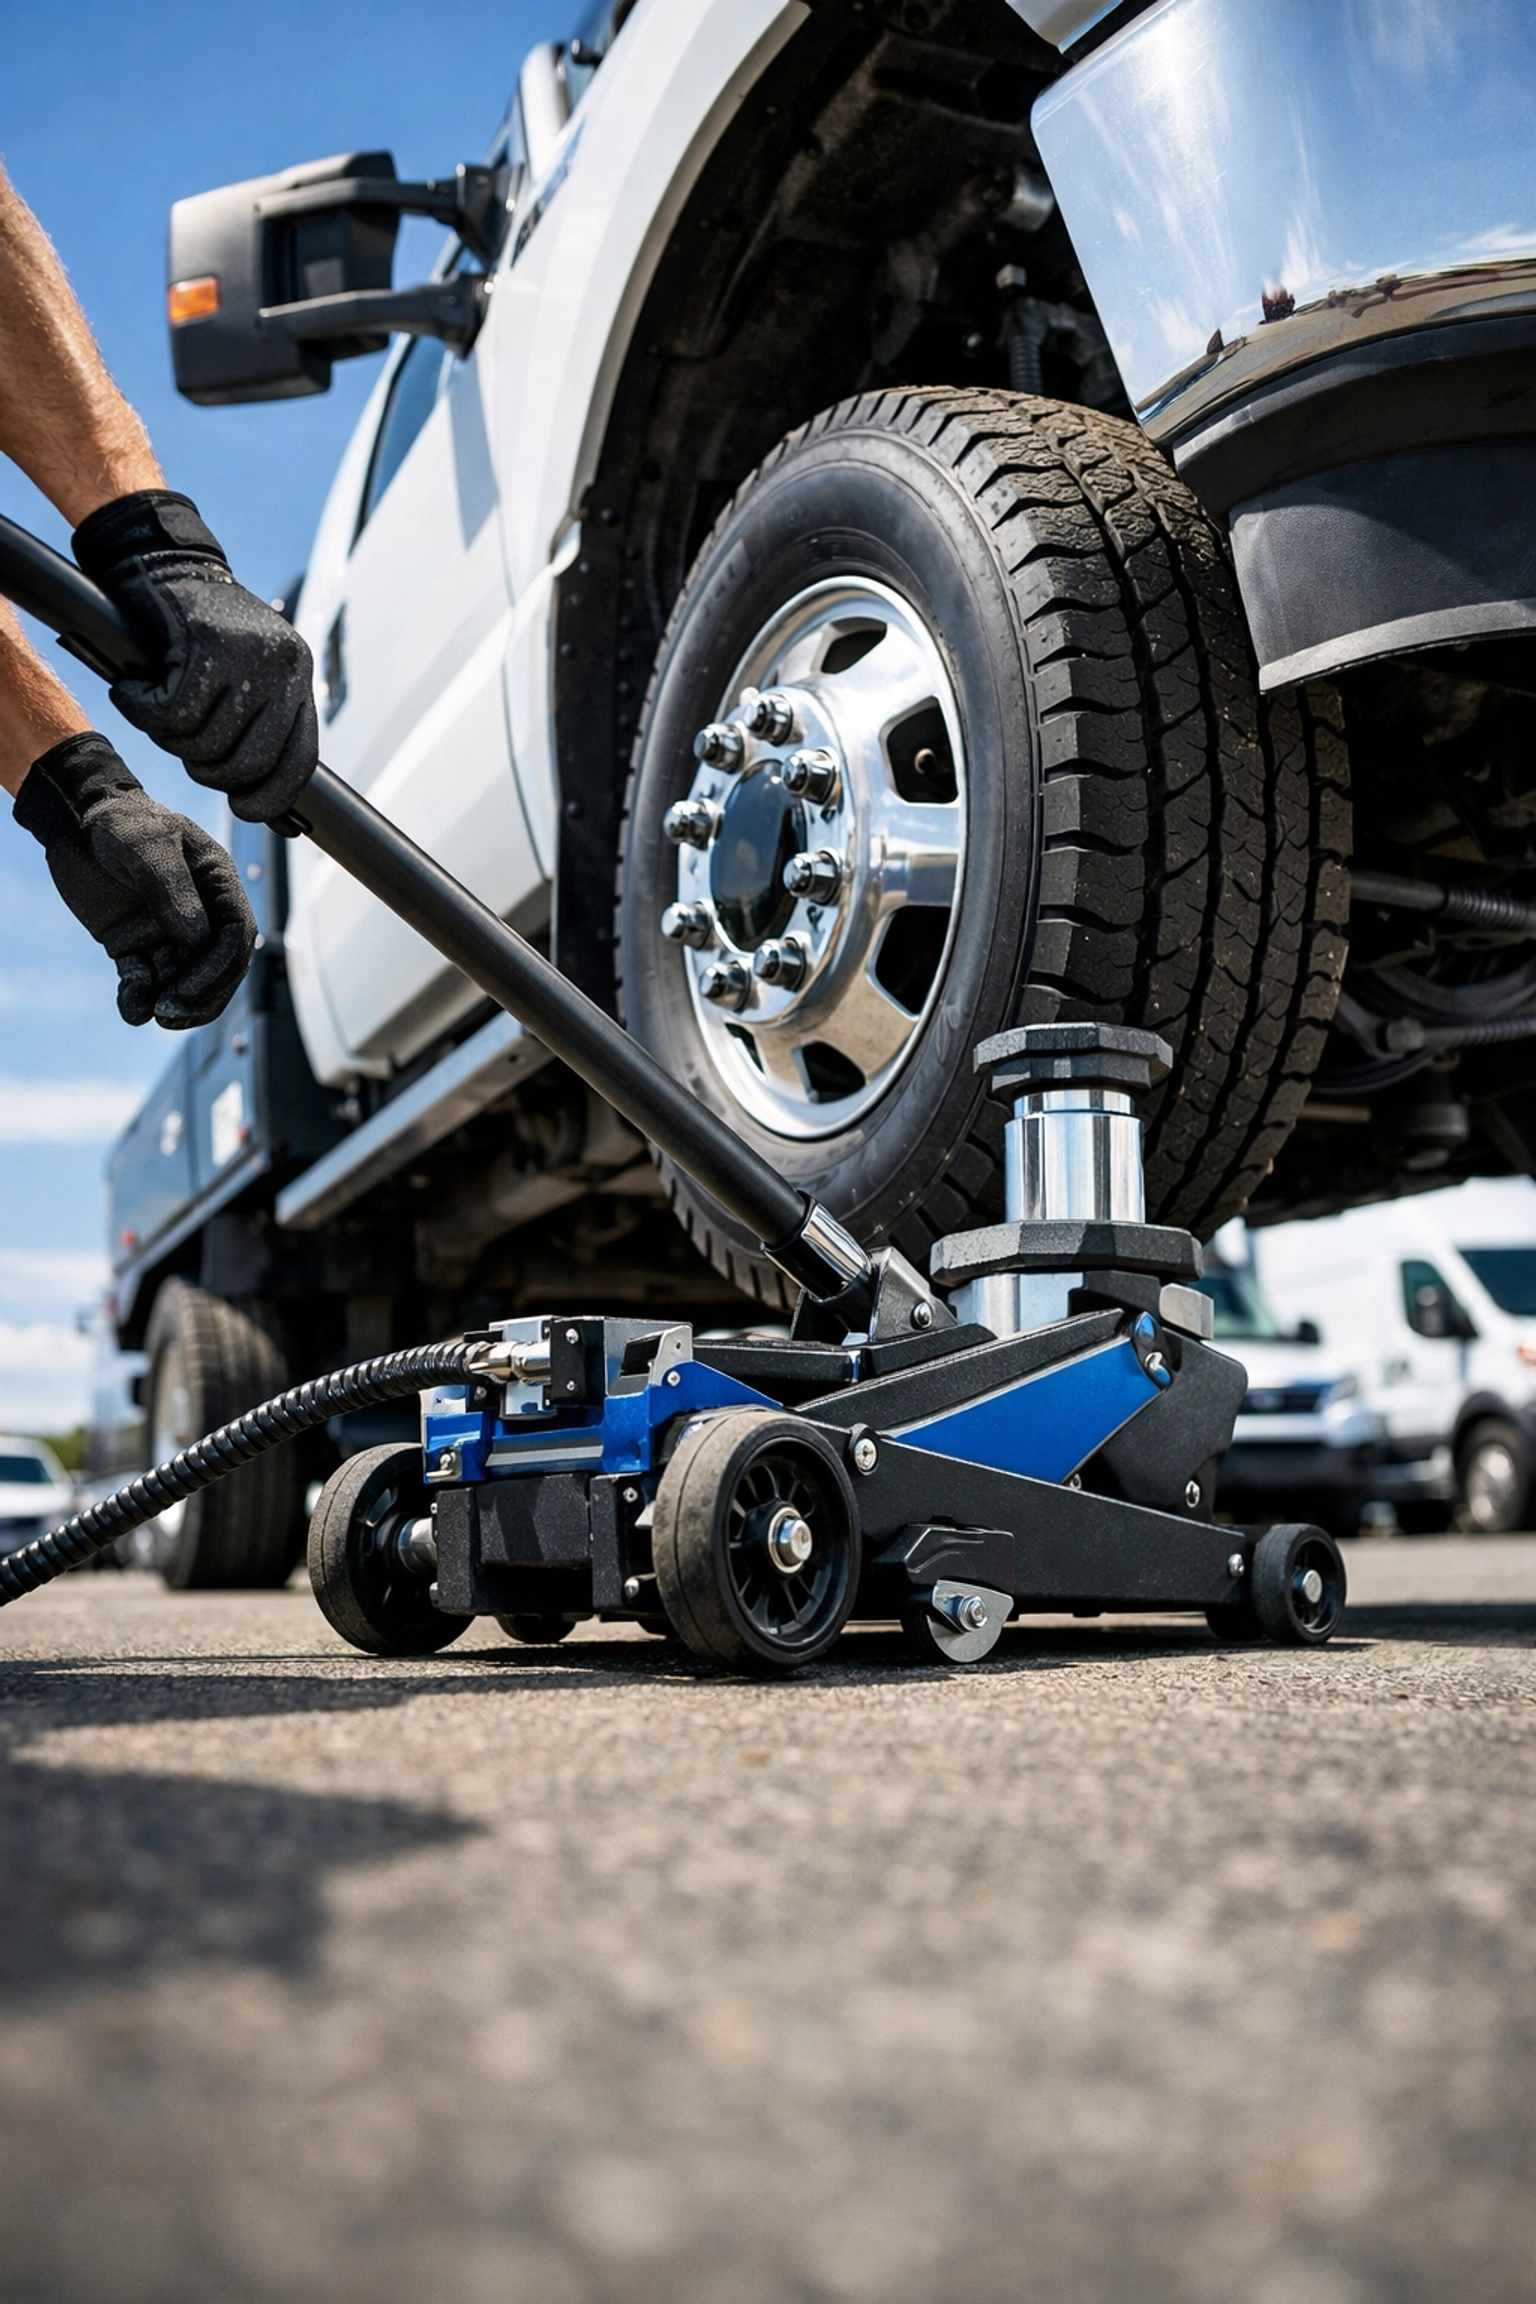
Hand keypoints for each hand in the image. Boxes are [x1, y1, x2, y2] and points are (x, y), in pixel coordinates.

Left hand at [14, 733, 255, 1028]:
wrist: (71, 821)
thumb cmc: (116, 822)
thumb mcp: (145, 844)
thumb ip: (171, 888)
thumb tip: (196, 939)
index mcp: (217, 883)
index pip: (236, 933)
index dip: (221, 966)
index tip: (190, 987)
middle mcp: (200, 911)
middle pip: (218, 965)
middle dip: (202, 994)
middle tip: (172, 1010)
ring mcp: (168, 931)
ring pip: (185, 980)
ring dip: (175, 1003)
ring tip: (154, 1014)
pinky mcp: (136, 946)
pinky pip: (145, 981)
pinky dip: (140, 999)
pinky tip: (132, 1009)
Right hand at [72, 489, 317, 823]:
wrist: (160, 559)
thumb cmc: (195, 632)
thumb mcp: (242, 680)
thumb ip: (258, 733)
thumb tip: (272, 813)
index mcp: (298, 679)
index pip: (300, 762)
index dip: (271, 798)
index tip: (243, 809)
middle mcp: (283, 667)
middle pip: (248, 764)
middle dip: (208, 770)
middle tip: (181, 744)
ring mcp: (249, 654)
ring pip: (206, 743)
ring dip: (169, 738)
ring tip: (156, 709)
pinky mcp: (208, 642)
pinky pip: (173, 714)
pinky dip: (143, 712)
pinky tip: (134, 693)